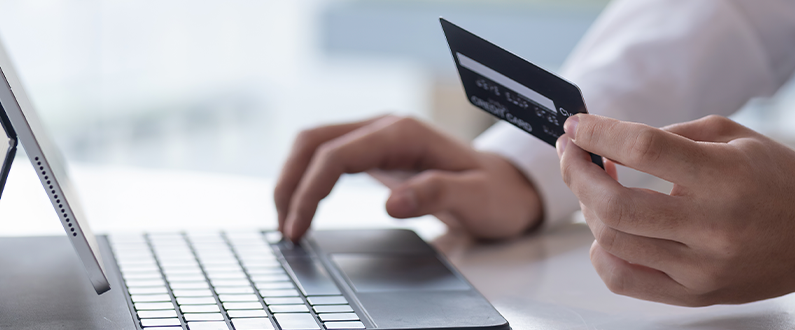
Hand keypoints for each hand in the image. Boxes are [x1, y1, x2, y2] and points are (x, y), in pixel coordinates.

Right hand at [274, 115, 542, 240]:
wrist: (511, 187)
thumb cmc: (497, 194)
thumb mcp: (476, 199)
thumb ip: (436, 195)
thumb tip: (391, 203)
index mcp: (404, 134)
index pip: (336, 154)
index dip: (309, 190)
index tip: (298, 226)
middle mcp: (386, 128)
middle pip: (314, 141)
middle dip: (289, 182)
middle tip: (283, 227)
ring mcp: (379, 138)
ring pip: (315, 146)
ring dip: (293, 179)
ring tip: (286, 221)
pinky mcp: (376, 153)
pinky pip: (328, 158)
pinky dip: (307, 179)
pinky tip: (303, 206)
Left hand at [557, 114, 794, 305]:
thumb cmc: (777, 180)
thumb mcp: (733, 136)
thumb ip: (670, 135)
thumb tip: (608, 141)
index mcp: (724, 177)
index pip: (644, 149)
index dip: (599, 134)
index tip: (578, 126)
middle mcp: (712, 226)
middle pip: (615, 205)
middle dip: (578, 174)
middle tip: (573, 154)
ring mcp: (702, 267)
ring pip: (613, 242)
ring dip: (588, 208)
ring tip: (595, 187)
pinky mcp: (695, 294)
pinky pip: (625, 281)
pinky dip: (602, 254)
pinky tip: (606, 231)